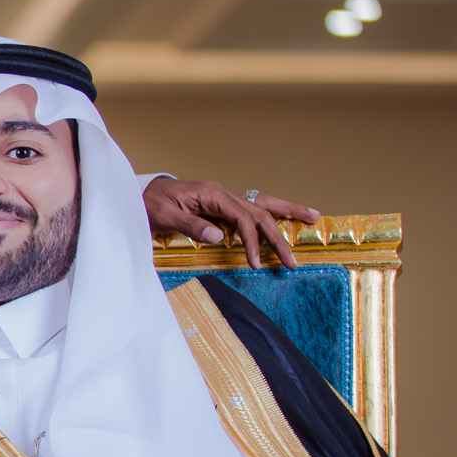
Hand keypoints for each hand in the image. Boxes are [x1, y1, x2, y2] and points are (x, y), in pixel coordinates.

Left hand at [141, 177, 319, 269]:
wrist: (141, 193)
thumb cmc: (150, 204)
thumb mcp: (164, 215)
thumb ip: (191, 225)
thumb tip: (219, 236)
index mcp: (212, 194)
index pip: (242, 218)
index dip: (252, 241)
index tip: (255, 263)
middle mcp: (223, 193)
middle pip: (259, 212)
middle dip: (278, 237)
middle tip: (292, 260)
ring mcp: (225, 197)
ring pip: (262, 205)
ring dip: (288, 213)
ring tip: (314, 218)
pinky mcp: (222, 205)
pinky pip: (252, 209)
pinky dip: (272, 213)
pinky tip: (287, 217)